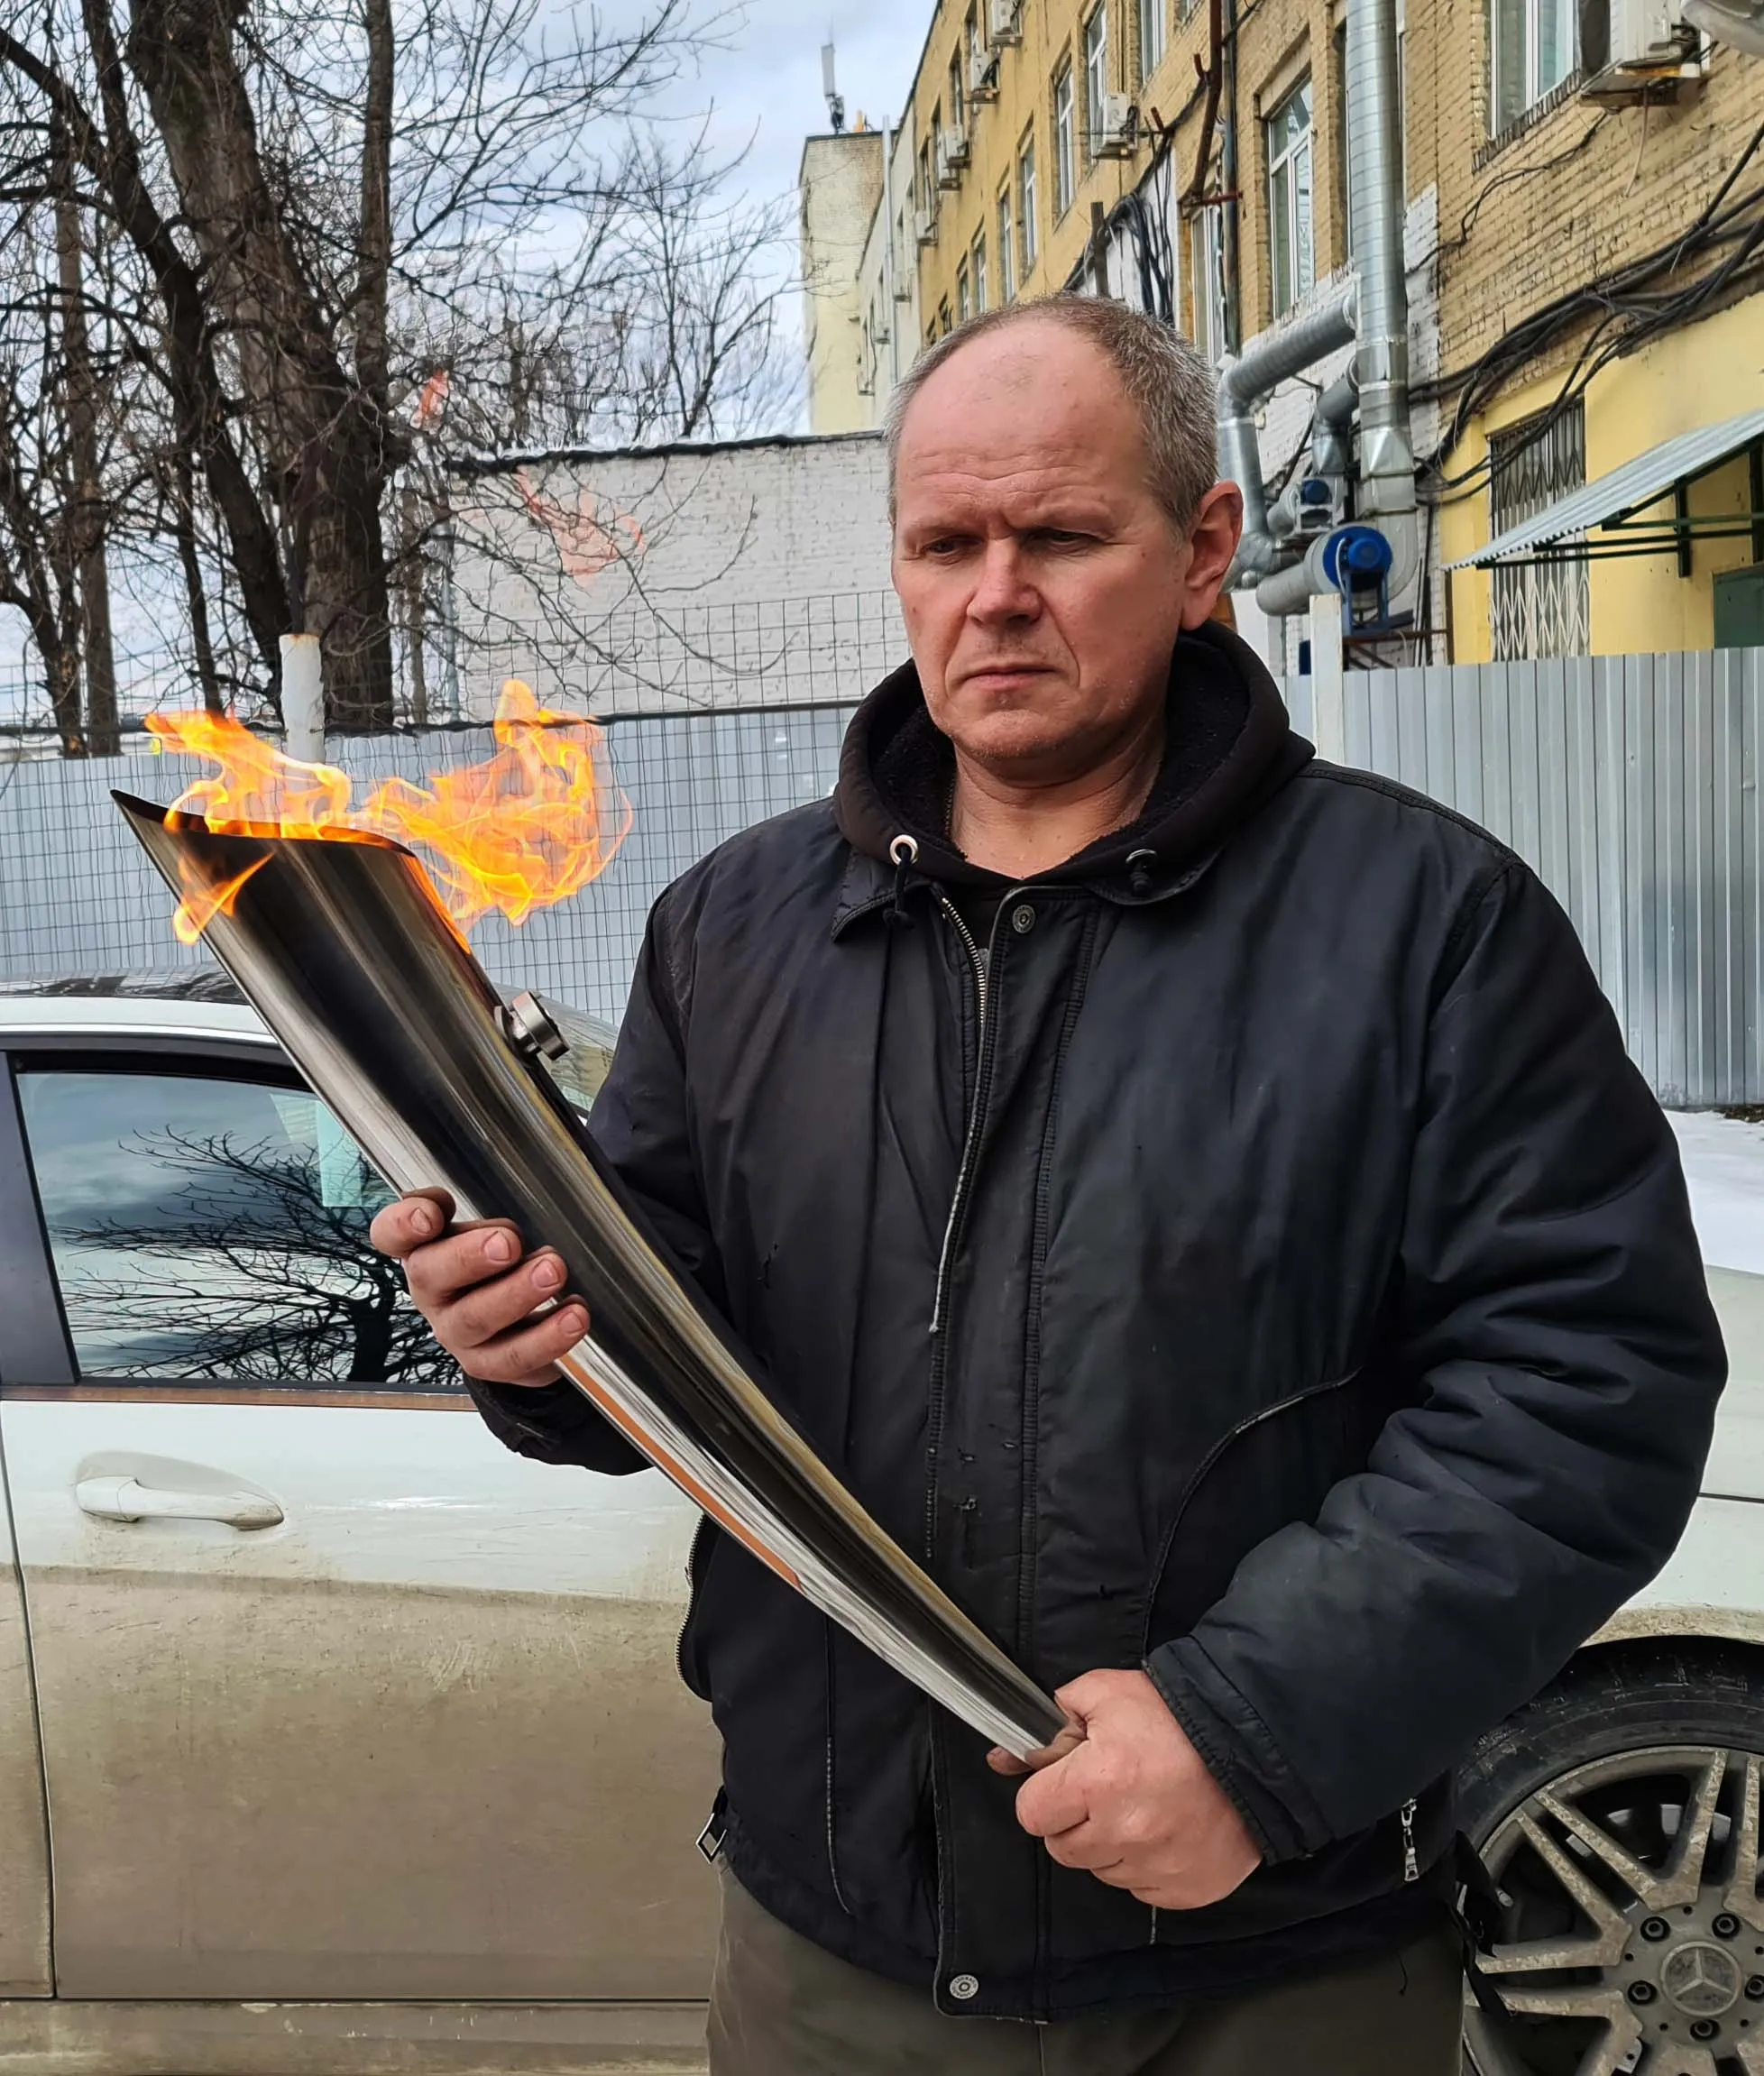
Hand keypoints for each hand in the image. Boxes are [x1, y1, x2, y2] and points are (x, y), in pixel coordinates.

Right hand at [369, 1187, 588, 1388]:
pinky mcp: (488, 1363)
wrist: (518, 1327)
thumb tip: (504, 1204)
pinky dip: (548, 1336)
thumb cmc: (499, 1264)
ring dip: (516, 1294)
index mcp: (424, 1249)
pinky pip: (514, 1355)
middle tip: (509, 1242)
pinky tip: (574, 1314)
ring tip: (554, 1271)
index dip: (402, 1224)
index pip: (391, 1234)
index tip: (429, 1215)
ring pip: (475, 1318)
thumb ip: (488, 1208)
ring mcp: (456, 1332)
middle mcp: (432, 1292)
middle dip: (470, 1257)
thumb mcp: (490, 1230)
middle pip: (431, 1275)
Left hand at [991, 1669, 1261, 1910]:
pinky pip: (1142, 1889)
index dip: (1044, 1794)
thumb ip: (1058, 1716)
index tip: (1063, 1782)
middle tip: (1105, 1791)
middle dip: (1074, 1820)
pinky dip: (1147, 1865)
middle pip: (1062, 1849)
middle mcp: (1123, 1832)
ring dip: (1111, 1845)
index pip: (1032, 1813)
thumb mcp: (1108, 1692)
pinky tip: (1166, 1830)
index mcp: (1096, 1782)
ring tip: (1143, 1806)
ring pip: (1102, 1871)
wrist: (1253, 1743)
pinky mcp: (1186, 1890)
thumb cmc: (1178, 1716)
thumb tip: (1013, 1752)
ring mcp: (1157, 1867)